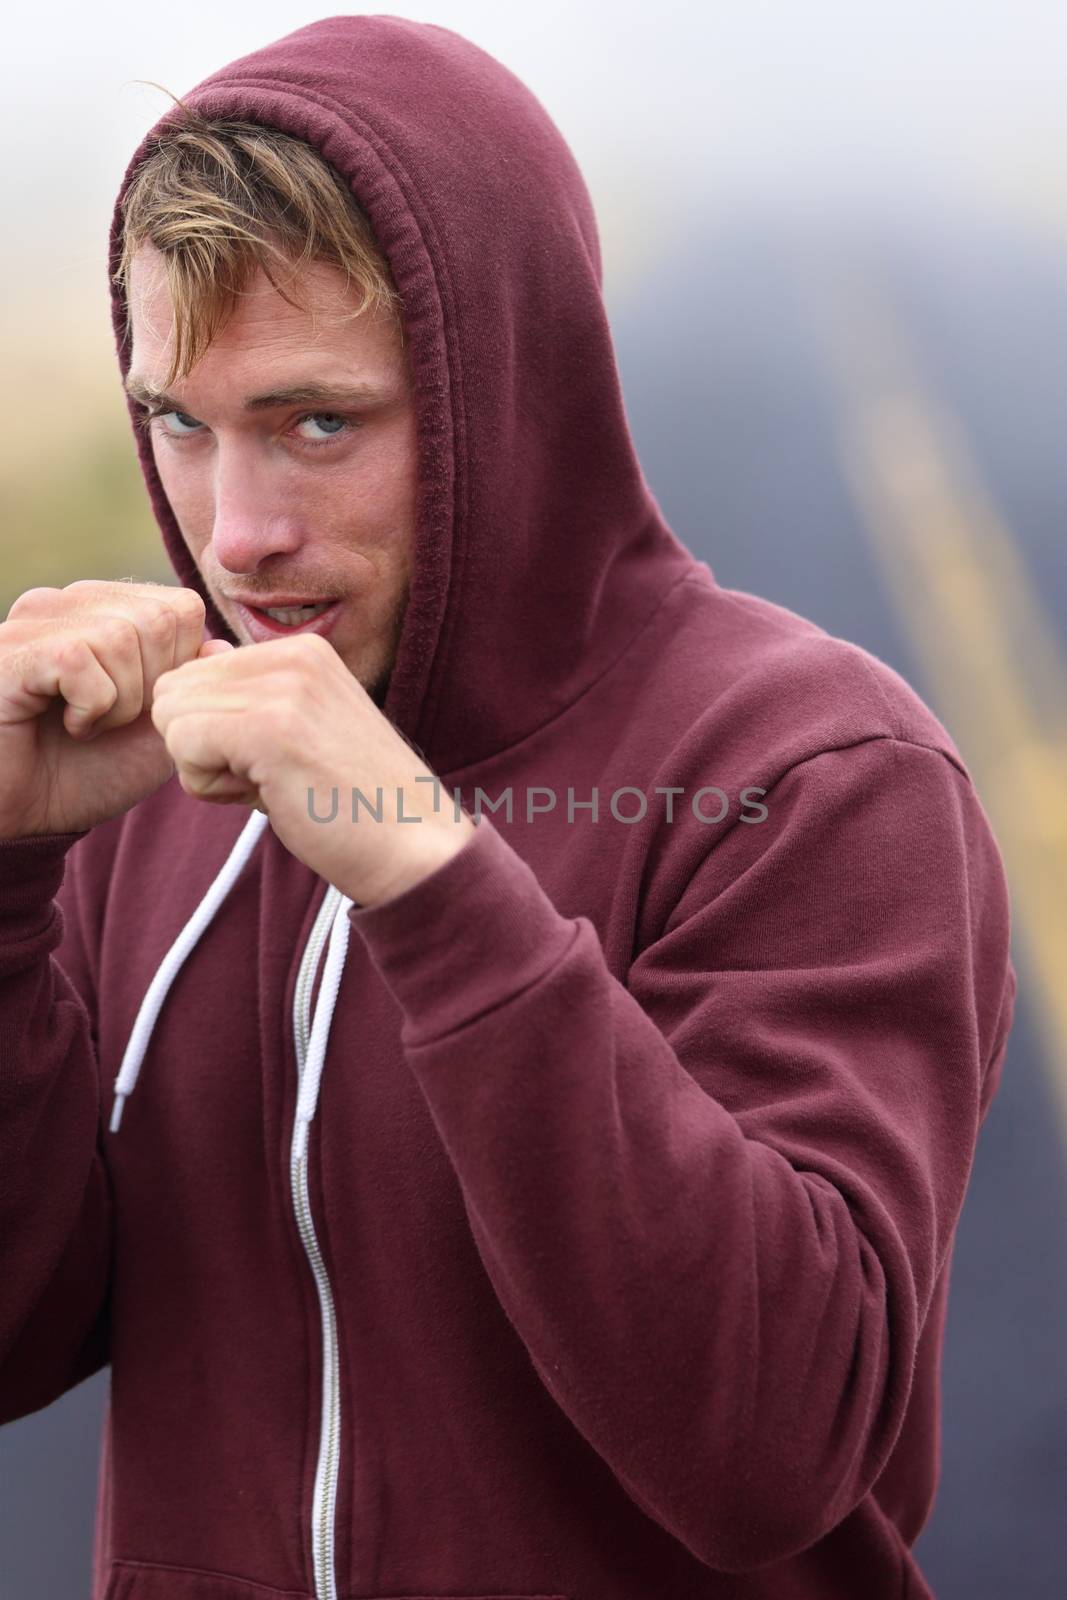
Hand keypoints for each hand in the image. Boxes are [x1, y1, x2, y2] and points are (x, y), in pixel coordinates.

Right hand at [0, 580, 211, 838]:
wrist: (20, 818)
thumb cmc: (85, 772)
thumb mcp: (156, 733)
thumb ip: (191, 687)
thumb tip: (221, 645)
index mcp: (109, 610)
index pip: (182, 608)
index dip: (180, 670)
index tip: (142, 710)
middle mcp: (72, 602)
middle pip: (161, 618)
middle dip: (154, 687)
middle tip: (113, 721)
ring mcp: (37, 619)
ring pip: (123, 636)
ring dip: (120, 703)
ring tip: (88, 726)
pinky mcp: (13, 650)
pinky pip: (81, 659)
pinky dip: (90, 707)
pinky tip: (67, 726)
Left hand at [150, 632, 476, 906]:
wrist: (412, 849)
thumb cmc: (354, 804)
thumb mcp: (300, 729)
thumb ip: (248, 696)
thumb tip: (196, 657)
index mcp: (302, 650)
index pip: (194, 673)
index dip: (213, 730)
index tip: (271, 760)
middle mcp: (292, 654)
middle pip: (174, 692)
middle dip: (201, 746)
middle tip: (266, 777)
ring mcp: (283, 687)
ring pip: (171, 718)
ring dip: (206, 769)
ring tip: (271, 786)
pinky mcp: (269, 727)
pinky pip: (183, 745)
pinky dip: (208, 786)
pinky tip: (265, 796)